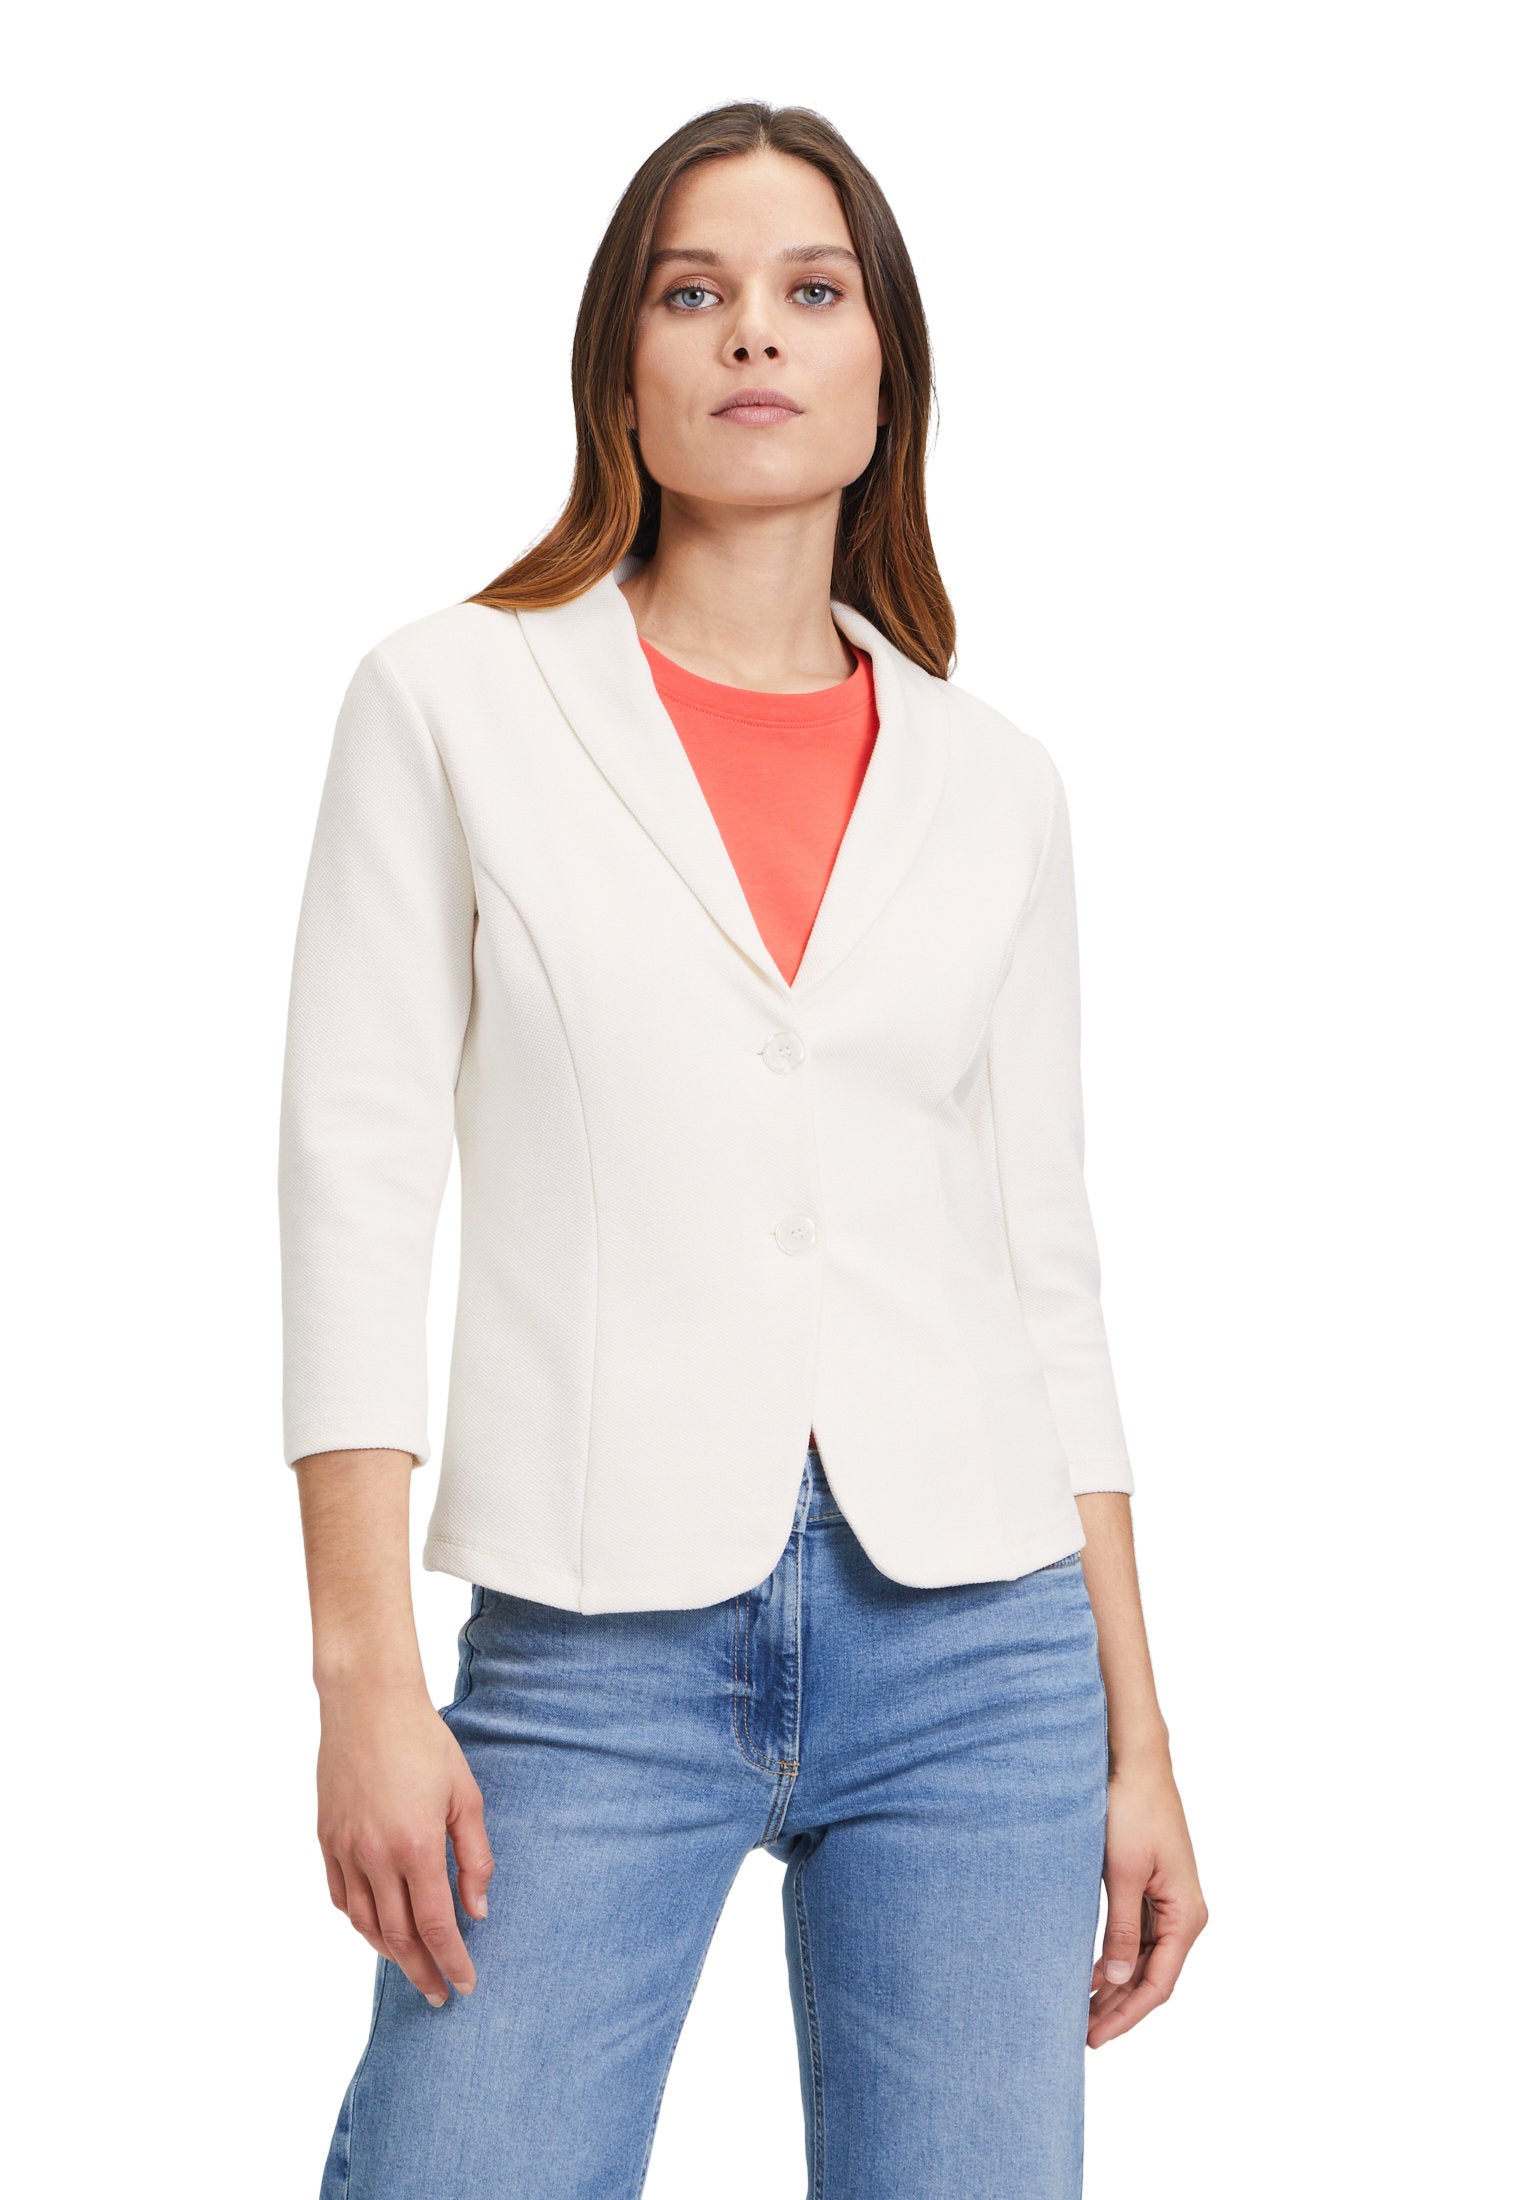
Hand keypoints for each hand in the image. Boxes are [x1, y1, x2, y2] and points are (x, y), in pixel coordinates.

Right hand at [316, 1683, 494, 2006]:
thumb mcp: (465, 1796)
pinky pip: (341, 1897)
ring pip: (364, 1923)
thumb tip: (477, 1911)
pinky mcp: (326, 1838)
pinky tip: (376, 1928)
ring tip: (412, 1966)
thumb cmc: (425, 1743)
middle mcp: (375, 1856)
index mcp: (415, 1846)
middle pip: (397, 1936)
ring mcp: (345, 1849)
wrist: (368, 1703)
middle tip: (440, 1993)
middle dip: (421, 1970)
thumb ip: (474, 1857)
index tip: (465, 1985)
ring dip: (389, 1953)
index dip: (451, 1960)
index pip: (434, 1925)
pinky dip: (359, 1922)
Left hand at [1089, 1747, 1207, 2046]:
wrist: (1136, 1762)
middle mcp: (1185, 1913)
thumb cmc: (1132, 1810)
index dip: (1126, 2015)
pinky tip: (1092, 1972)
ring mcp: (1170, 1901)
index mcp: (1186, 1914)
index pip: (1159, 1984)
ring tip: (1082, 2010)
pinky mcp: (1153, 1888)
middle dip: (1119, 2007)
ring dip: (1117, 1985)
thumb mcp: (1122, 1872)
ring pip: (1145, 1959)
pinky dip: (1117, 1957)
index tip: (1095, 2037)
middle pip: (1153, 1976)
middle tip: (1081, 2033)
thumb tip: (1120, 1978)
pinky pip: (1139, 1935)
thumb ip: (1122, 1928)